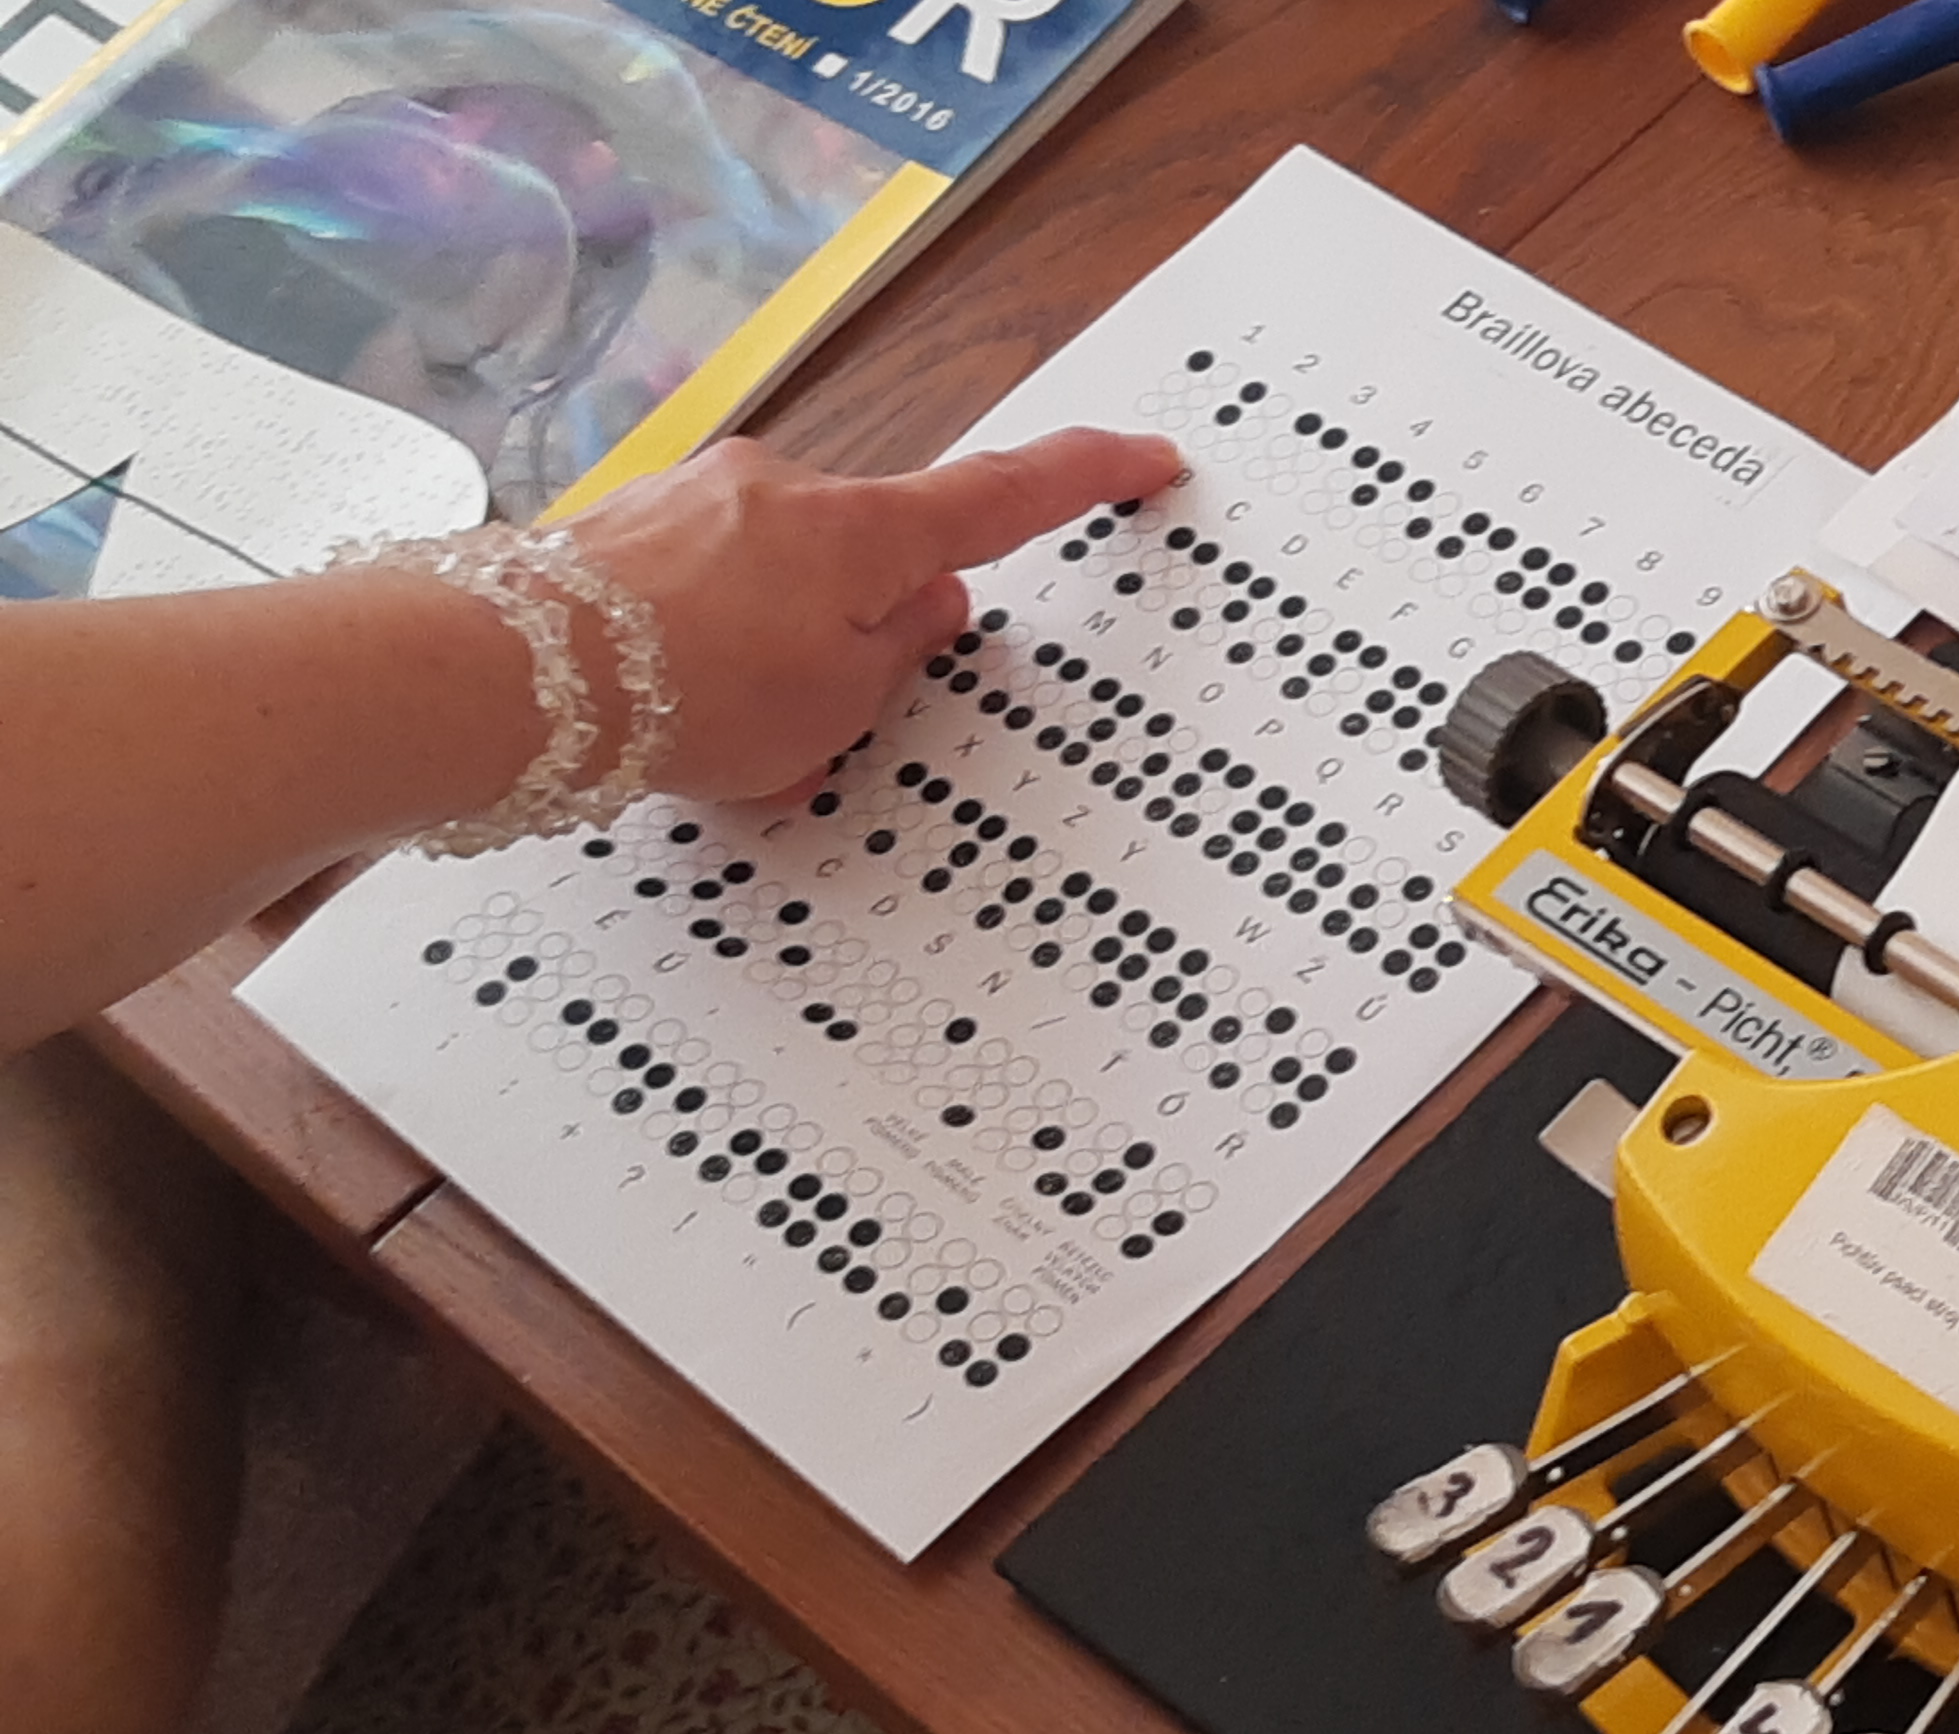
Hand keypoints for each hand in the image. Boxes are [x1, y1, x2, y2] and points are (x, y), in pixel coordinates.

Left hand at [561, 427, 1183, 803]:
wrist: (506, 673)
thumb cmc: (684, 693)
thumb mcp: (836, 708)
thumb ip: (899, 655)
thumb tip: (926, 606)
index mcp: (862, 531)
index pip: (1004, 498)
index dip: (1085, 480)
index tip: (1147, 458)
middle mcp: (784, 489)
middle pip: (875, 555)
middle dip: (870, 634)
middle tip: (836, 724)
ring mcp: (700, 498)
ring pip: (785, 581)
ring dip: (782, 656)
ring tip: (736, 744)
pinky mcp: (629, 526)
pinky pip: (708, 589)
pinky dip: (713, 651)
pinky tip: (675, 718)